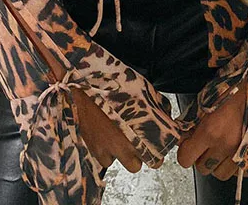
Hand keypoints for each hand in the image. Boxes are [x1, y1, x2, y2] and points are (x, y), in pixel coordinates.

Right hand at [25, 17, 142, 172]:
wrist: (80, 82)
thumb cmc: (110, 83)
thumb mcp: (140, 89)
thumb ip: (155, 104)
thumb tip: (166, 112)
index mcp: (136, 135)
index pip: (154, 160)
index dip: (156, 155)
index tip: (155, 147)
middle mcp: (121, 147)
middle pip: (135, 165)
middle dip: (136, 155)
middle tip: (135, 141)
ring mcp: (103, 149)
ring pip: (116, 161)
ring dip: (118, 153)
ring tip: (116, 135)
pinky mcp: (89, 147)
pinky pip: (101, 156)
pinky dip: (103, 150)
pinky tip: (103, 134)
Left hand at [177, 51, 247, 180]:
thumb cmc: (232, 87)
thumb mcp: (206, 100)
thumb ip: (192, 120)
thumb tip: (182, 135)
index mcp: (210, 130)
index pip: (186, 159)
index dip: (184, 151)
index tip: (187, 143)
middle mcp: (225, 145)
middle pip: (203, 169)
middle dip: (200, 157)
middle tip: (203, 144)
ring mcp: (242, 153)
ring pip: (220, 174)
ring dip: (216, 163)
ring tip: (219, 147)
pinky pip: (239, 171)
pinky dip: (234, 163)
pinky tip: (234, 148)